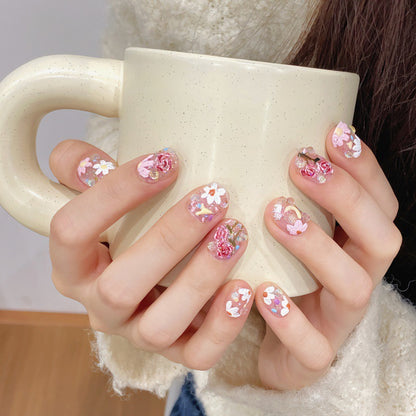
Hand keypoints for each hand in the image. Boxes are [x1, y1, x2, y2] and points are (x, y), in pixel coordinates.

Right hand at [49, 140, 252, 369]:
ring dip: (201, 279)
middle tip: (214, 198)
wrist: (158, 267)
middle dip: (170, 239)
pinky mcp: (176, 349)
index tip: (165, 160)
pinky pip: (196, 354)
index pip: (71, 232)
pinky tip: (245, 288)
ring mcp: (137, 332)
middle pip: (118, 287)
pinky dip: (222, 325)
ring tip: (235, 234)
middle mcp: (100, 306)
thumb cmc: (132, 224)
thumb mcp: (103, 195)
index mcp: (72, 265)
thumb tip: (83, 161)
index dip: (113, 194)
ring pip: (159, 326)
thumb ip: (84, 170)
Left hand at [254, 123, 401, 389]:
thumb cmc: (279, 273)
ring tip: (276, 214)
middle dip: (344, 197)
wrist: (276, 345)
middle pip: (380, 239)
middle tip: (300, 165)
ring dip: (317, 246)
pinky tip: (262, 291)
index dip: (364, 168)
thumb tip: (256, 142)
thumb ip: (282, 196)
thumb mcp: (286, 233)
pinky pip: (314, 347)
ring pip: (354, 288)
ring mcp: (339, 321)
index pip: (380, 203)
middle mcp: (357, 279)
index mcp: (355, 248)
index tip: (333, 132)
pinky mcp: (312, 357)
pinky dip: (290, 319)